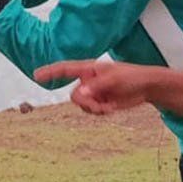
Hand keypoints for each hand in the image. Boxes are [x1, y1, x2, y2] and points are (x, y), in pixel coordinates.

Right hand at [34, 61, 153, 114]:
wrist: (146, 87)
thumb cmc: (131, 76)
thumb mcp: (114, 80)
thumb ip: (96, 86)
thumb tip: (79, 94)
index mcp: (89, 68)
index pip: (65, 69)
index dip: (50, 72)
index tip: (37, 75)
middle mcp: (88, 80)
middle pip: (73, 95)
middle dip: (85, 104)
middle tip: (99, 106)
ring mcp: (93, 91)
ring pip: (81, 105)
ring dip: (94, 109)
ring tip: (109, 107)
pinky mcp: (99, 101)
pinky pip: (91, 111)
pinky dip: (100, 112)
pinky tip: (111, 108)